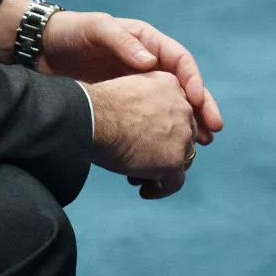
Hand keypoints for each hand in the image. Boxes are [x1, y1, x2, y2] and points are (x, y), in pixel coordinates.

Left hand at [40, 11, 223, 142]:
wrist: (42, 50)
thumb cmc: (71, 33)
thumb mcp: (95, 29)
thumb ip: (121, 41)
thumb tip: (149, 61)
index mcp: (148, 44)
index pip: (180, 62)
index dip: (193, 81)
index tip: (197, 100)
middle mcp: (149, 65)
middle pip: (184, 87)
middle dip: (201, 108)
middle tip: (212, 130)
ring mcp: (138, 86)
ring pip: (172, 106)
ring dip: (188, 124)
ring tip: (201, 145)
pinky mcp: (125, 104)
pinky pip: (150, 120)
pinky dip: (161, 135)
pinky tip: (164, 151)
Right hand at [84, 71, 197, 199]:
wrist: (91, 118)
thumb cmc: (97, 104)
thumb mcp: (128, 90)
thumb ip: (142, 102)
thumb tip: (137, 122)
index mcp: (170, 84)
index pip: (177, 111)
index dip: (165, 128)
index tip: (150, 139)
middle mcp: (182, 107)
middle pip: (184, 135)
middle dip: (165, 150)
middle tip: (143, 161)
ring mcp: (181, 135)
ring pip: (182, 159)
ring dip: (163, 170)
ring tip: (140, 178)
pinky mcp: (173, 160)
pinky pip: (175, 182)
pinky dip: (161, 189)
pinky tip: (145, 191)